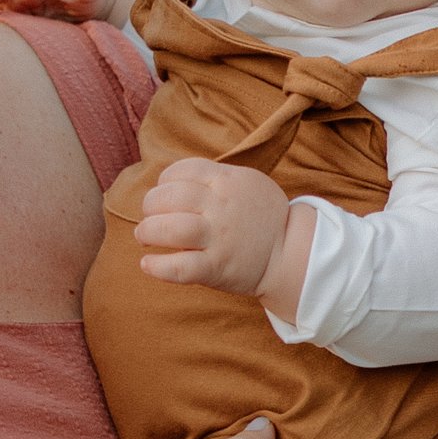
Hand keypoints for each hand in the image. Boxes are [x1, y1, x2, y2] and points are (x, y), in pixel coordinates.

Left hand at [134, 157, 307, 315]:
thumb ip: (215, 178)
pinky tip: (148, 264)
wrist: (292, 253)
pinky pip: (180, 268)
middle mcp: (222, 207)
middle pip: (170, 197)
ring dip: (148, 231)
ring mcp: (219, 238)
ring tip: (145, 237)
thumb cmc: (264, 216)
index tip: (163, 193)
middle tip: (150, 217)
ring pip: (172, 229)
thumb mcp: (247, 182)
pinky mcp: (217, 268)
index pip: (183, 170)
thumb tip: (174, 181)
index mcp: (228, 181)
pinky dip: (158, 267)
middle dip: (150, 206)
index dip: (164, 181)